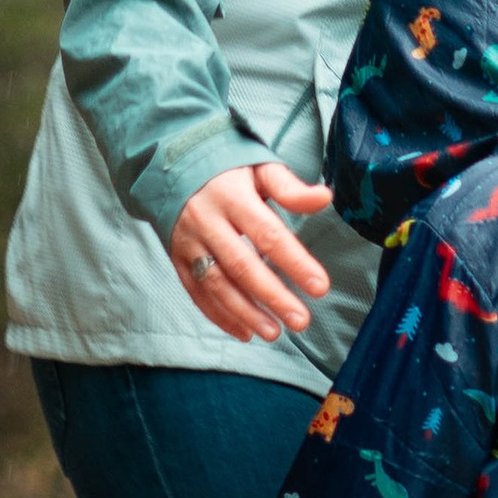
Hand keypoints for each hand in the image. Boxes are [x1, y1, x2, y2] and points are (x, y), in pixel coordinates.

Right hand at [170, 161, 333, 343]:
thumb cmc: (228, 170)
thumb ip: (291, 188)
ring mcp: (189, 242)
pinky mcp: (177, 259)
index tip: (320, 287)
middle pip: (242, 265)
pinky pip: (196, 292)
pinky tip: (244, 332)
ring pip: (217, 284)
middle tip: (301, 321)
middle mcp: (207, 221)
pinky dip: (219, 315)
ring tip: (275, 332)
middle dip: (273, 297)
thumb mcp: (261, 169)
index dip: (295, 262)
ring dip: (246, 313)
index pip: (268, 234)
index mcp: (232, 196)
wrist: (172, 165)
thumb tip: (325, 197)